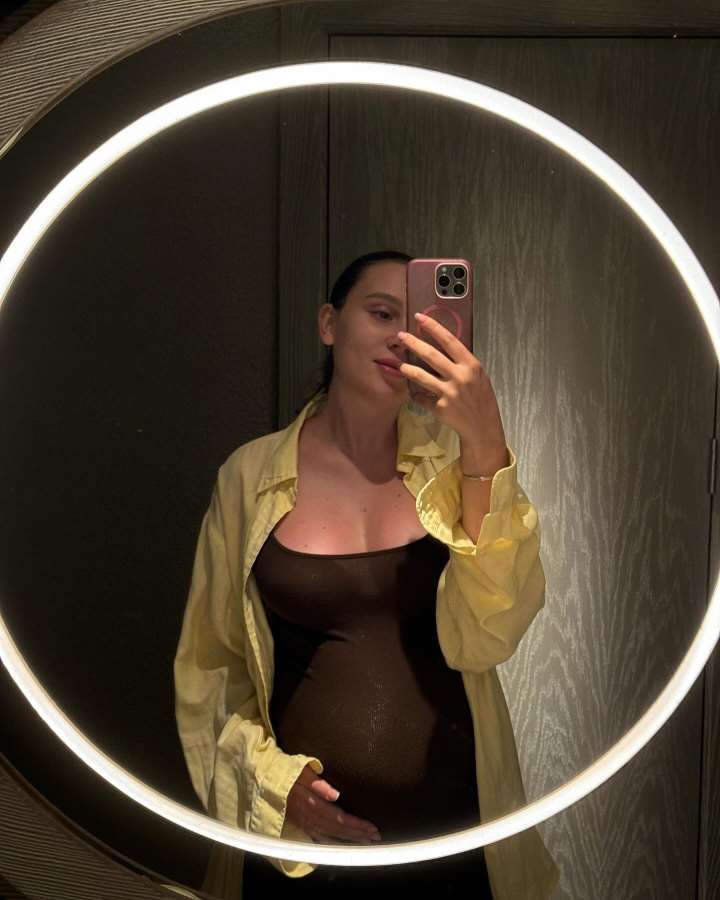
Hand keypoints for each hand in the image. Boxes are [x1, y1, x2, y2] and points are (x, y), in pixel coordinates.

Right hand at [285, 763, 381, 844]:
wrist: (266, 781)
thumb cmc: (287, 772)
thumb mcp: (301, 771)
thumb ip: (318, 783)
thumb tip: (335, 794)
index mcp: (312, 804)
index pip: (340, 818)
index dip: (357, 825)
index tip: (372, 828)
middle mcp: (310, 818)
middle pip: (338, 830)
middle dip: (358, 834)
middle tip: (376, 837)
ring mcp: (305, 824)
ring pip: (331, 837)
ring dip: (349, 841)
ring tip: (365, 843)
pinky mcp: (301, 826)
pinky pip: (319, 839)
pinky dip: (332, 845)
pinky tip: (341, 848)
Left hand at [398, 313, 506, 451]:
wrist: (482, 425)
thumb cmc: (480, 396)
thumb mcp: (477, 374)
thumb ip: (461, 361)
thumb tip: (439, 345)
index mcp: (471, 365)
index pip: (449, 341)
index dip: (433, 327)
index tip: (420, 318)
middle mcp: (459, 377)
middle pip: (431, 355)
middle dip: (413, 343)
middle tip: (401, 336)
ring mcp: (449, 393)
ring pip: (421, 376)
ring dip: (408, 368)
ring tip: (400, 364)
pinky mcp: (439, 408)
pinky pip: (421, 397)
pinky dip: (416, 394)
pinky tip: (414, 392)